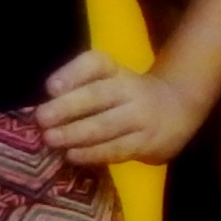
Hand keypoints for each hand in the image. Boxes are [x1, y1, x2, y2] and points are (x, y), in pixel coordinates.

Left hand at [38, 49, 203, 166]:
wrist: (177, 108)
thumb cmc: (126, 96)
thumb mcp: (108, 81)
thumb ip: (77, 88)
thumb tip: (43, 108)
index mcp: (114, 70)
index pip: (95, 64)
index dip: (72, 73)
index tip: (51, 87)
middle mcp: (129, 89)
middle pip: (99, 95)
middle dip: (68, 107)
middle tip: (42, 118)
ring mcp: (140, 117)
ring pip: (107, 125)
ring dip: (76, 133)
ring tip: (51, 139)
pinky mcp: (147, 143)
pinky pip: (117, 148)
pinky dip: (93, 153)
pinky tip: (73, 156)